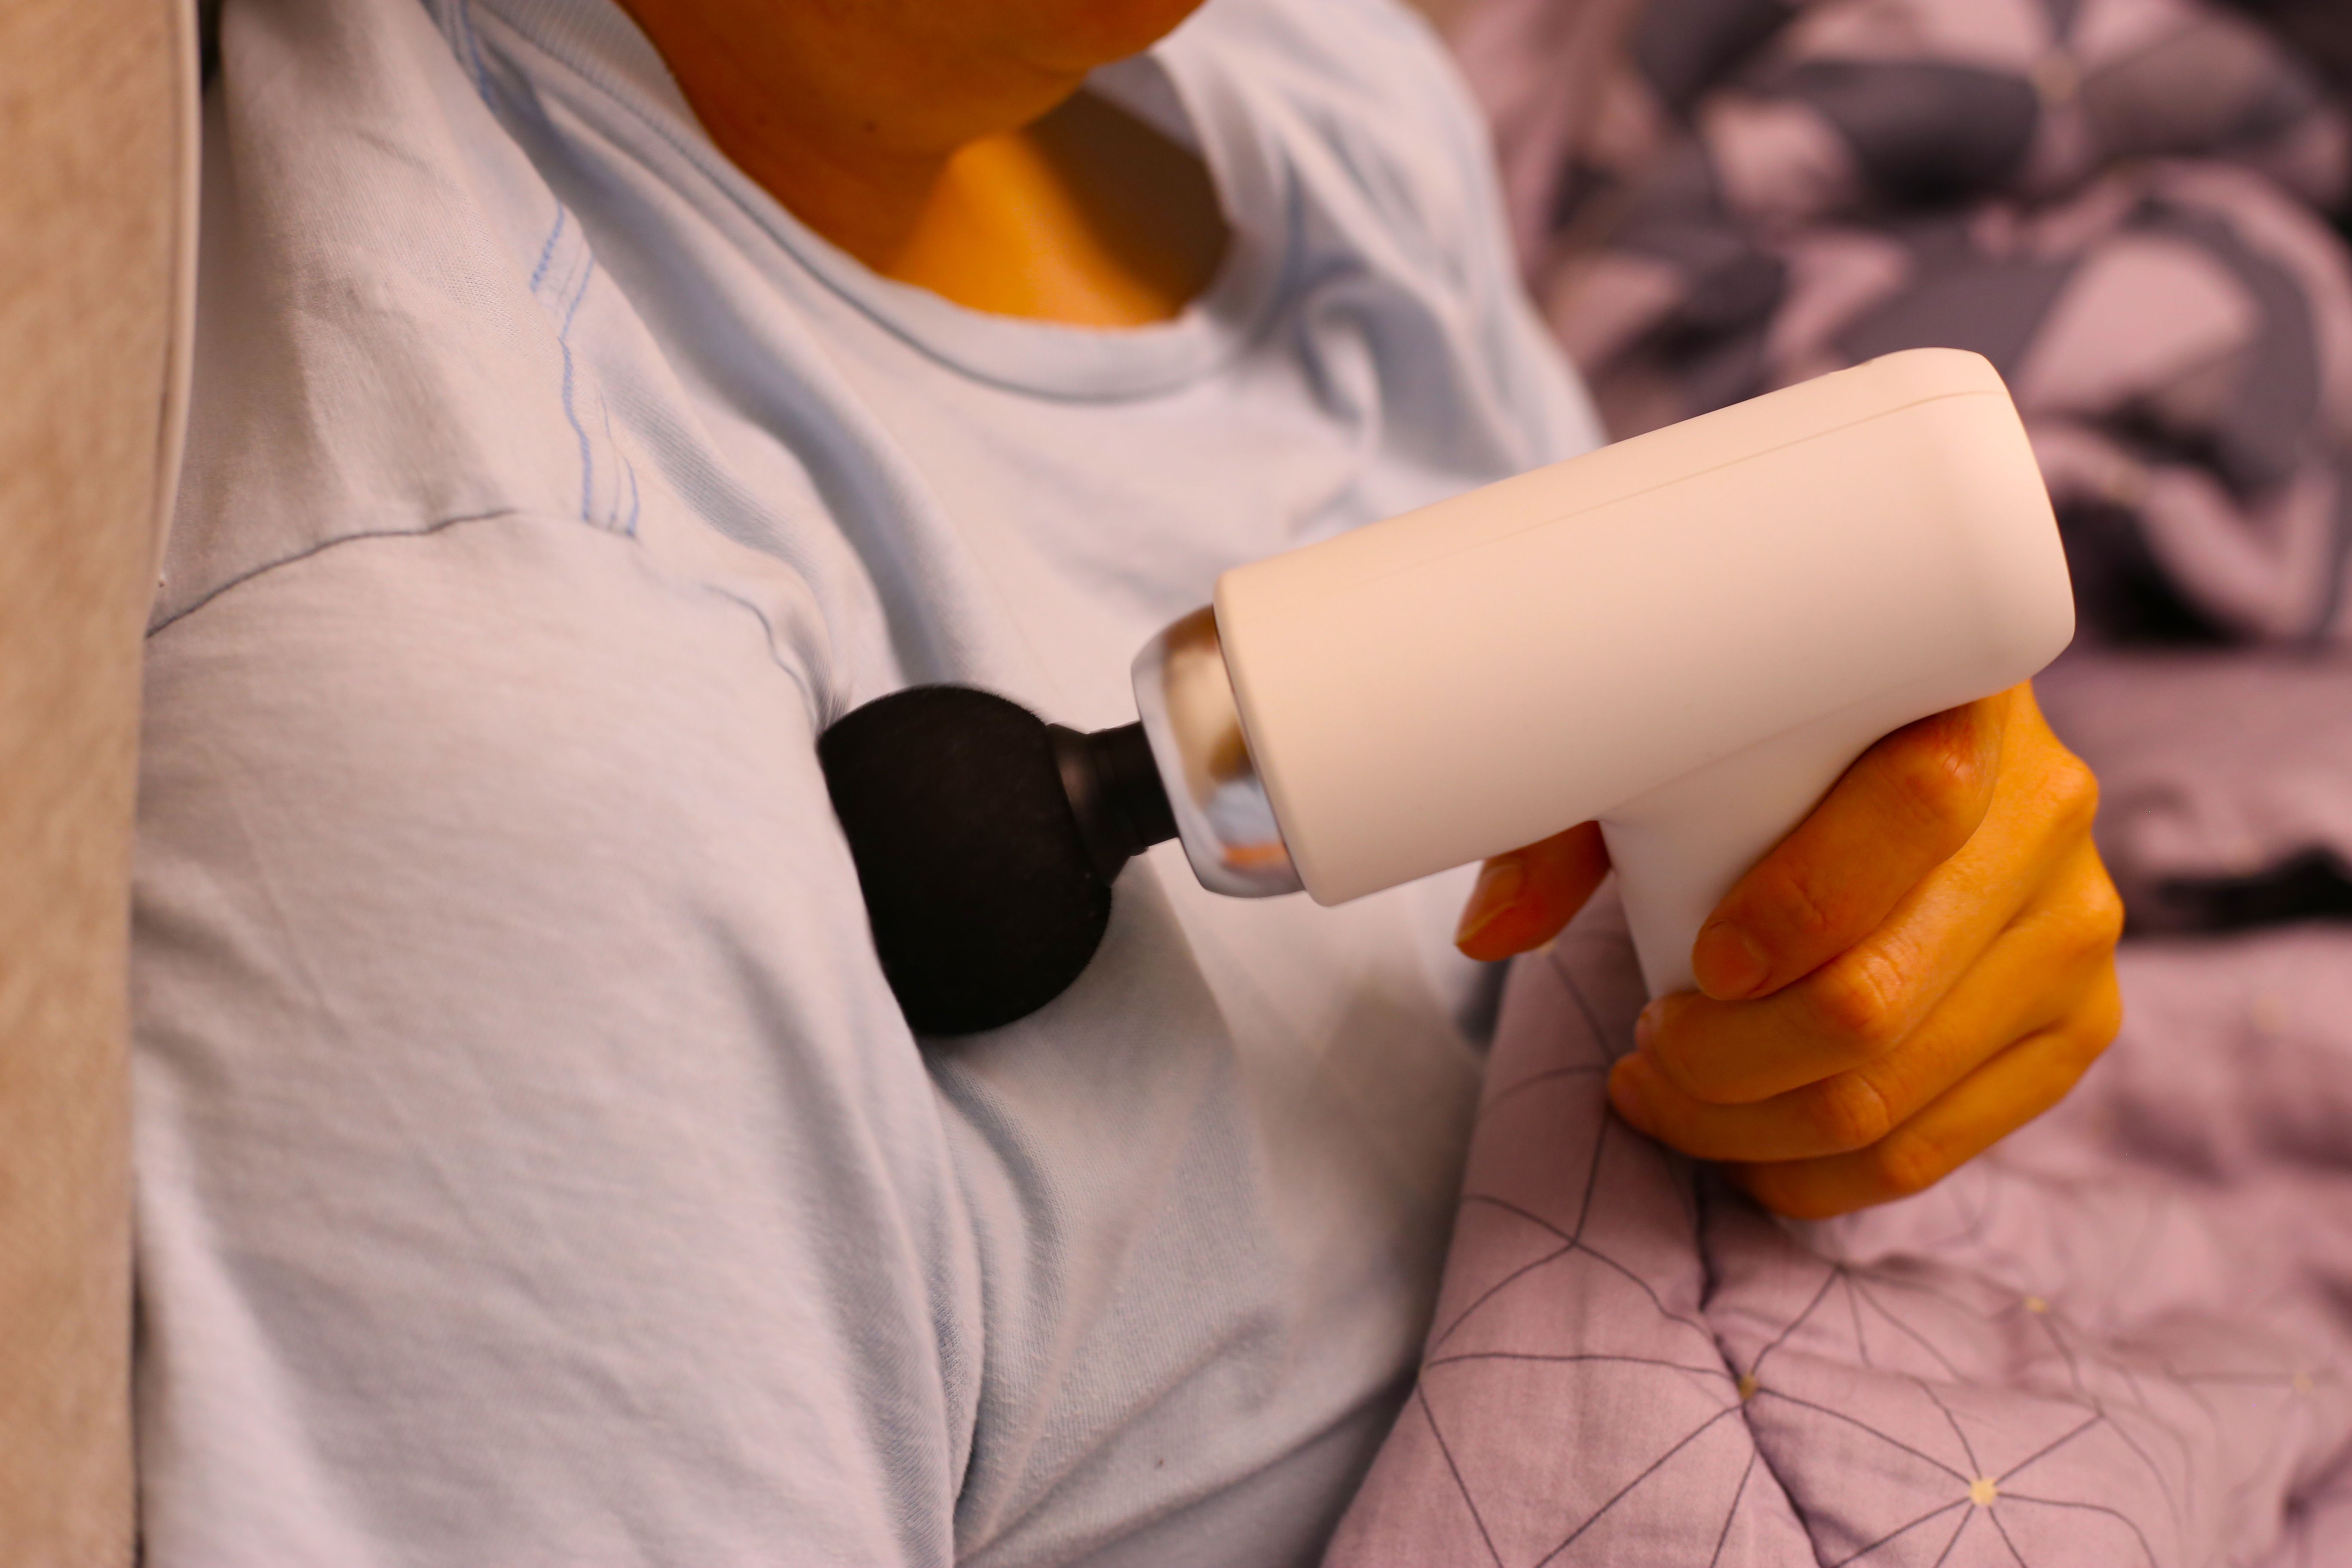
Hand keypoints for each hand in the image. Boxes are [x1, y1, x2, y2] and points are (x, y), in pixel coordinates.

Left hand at [1454, 684, 2123, 1219]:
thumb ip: (1571, 822)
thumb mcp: (1667, 745)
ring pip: (1892, 1095)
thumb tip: (1488, 935)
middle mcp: (2046, 815)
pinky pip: (1933, 1149)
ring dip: (1745, 1126)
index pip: (1911, 809)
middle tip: (1644, 1049)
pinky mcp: (2073, 1026)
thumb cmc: (1765, 743)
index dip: (1793, 908)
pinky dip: (1810, 1173)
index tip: (1698, 963)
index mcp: (1965, 702)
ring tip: (1666, 1091)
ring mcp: (2072, 930)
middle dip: (1724, 1062)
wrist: (1895, 745)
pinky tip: (1736, 1146)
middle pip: (1878, 995)